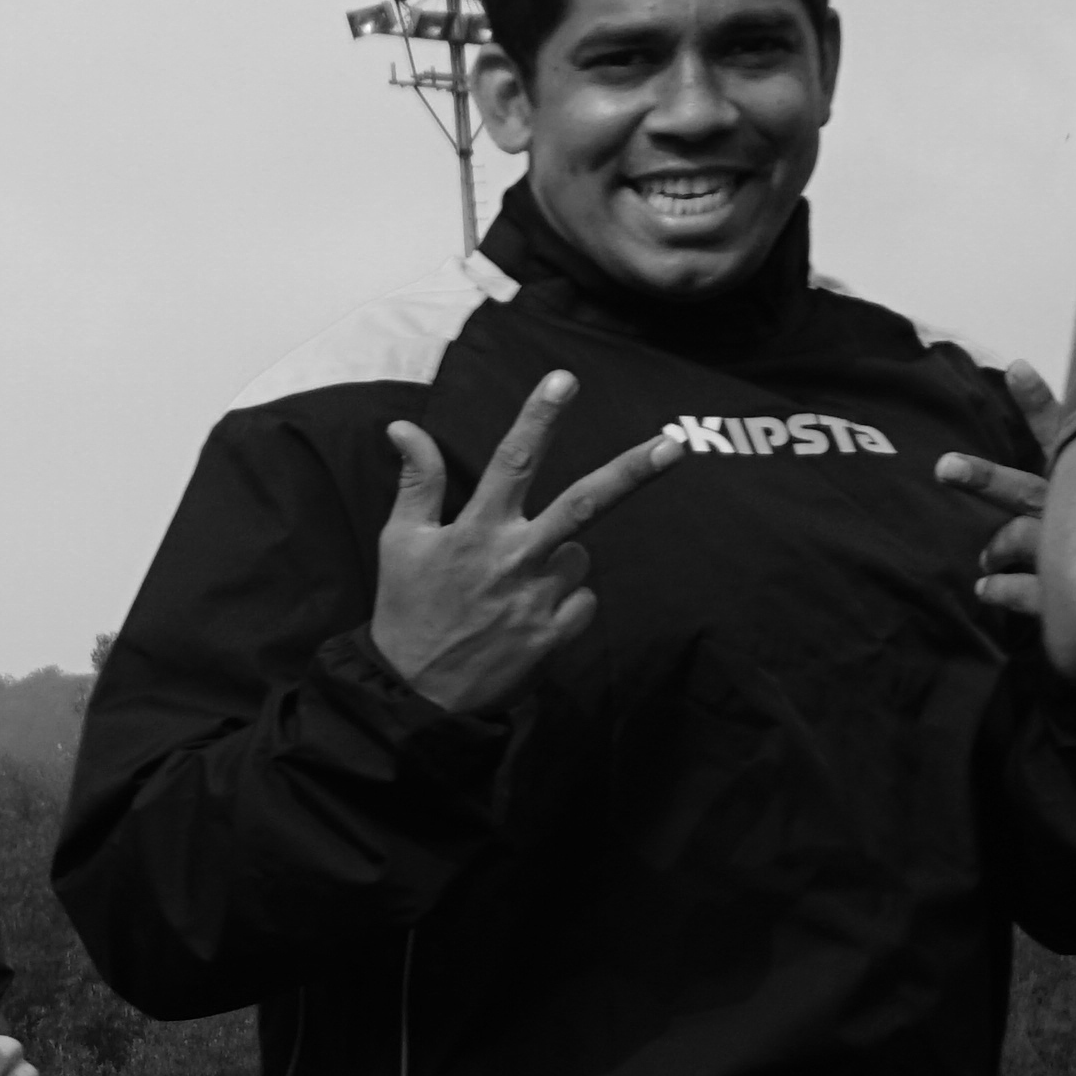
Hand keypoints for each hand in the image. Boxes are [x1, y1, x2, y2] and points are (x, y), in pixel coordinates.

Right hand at [372, 371, 685, 712]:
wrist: (413, 695)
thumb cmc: (407, 611)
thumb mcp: (400, 543)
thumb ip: (417, 481)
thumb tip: (404, 426)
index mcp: (476, 530)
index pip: (511, 461)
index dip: (538, 418)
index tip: (564, 379)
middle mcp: (513, 559)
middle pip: (583, 504)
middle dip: (631, 472)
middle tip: (675, 445)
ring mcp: (537, 600)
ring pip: (580, 556)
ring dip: (561, 561)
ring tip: (518, 587)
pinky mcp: (552, 637)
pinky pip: (584, 602)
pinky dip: (567, 604)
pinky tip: (531, 619)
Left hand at [944, 361, 1063, 622]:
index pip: (1069, 430)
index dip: (1039, 401)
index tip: (1014, 367)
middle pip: (1021, 489)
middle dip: (982, 478)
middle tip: (944, 467)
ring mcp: (1073, 552)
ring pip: (1016, 540)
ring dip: (994, 548)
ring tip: (982, 560)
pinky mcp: (1069, 595)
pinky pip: (1021, 592)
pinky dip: (1001, 589)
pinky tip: (985, 589)